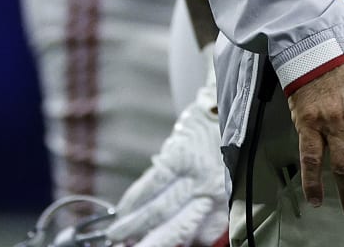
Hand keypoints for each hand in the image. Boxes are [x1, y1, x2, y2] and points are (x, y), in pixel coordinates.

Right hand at [108, 70, 229, 246]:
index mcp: (223, 203)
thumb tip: (183, 238)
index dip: (171, 243)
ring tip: (116, 236)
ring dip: (134, 225)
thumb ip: (206, 215)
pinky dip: (134, 199)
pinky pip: (152, 183)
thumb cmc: (222, 154)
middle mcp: (210, 190)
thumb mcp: (223, 187)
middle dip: (150, 242)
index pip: (197, 235)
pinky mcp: (178, 154)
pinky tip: (122, 210)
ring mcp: (194, 172)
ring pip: (159, 208)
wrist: (227, 111)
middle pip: (174, 226)